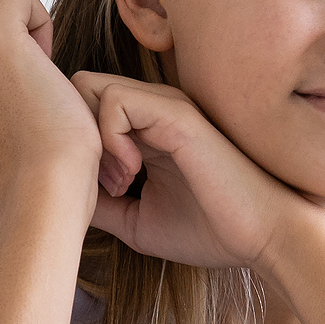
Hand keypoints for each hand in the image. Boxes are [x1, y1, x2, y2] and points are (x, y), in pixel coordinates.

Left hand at [73, 72, 324, 272]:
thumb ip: (101, 202)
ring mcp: (164, 106)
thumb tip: (58, 199)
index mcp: (147, 129)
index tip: (96, 190)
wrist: (266, 236)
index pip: (85, 108)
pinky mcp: (174, 113)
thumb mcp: (139, 220)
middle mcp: (153, 108)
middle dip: (73, 135)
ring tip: (118, 181)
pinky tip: (129, 173)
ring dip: (89, 137)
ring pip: (88, 87)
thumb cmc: (212, 230)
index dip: (74, 143)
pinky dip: (107, 137)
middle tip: (103, 183)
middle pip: (77, 91)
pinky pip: (112, 99)